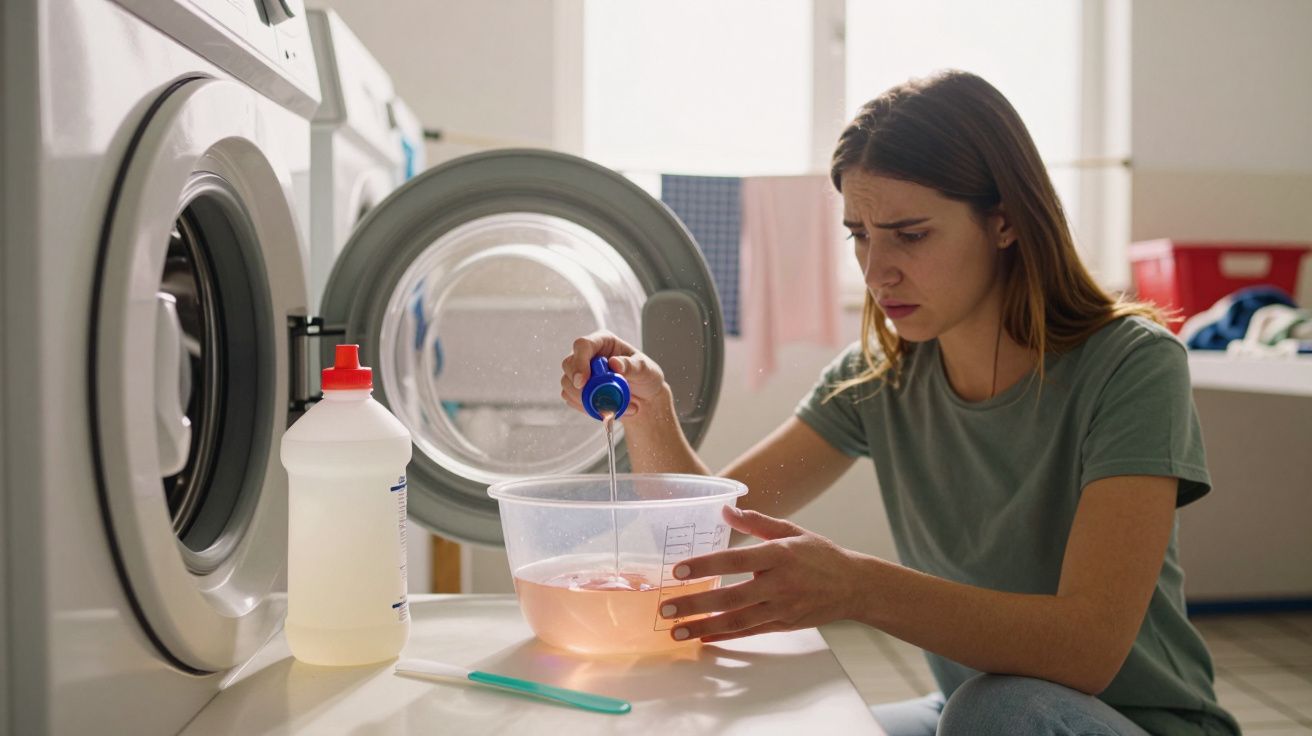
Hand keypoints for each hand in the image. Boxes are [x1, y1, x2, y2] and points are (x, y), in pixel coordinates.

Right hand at [559, 330, 667, 417]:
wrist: (644, 397)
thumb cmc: (645, 377)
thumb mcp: (645, 370)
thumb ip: (632, 366)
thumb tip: (614, 363)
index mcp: (603, 342)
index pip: (583, 345)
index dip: (579, 362)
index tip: (582, 382)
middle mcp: (588, 354)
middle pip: (569, 363)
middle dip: (576, 384)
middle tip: (592, 399)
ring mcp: (581, 371)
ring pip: (567, 383)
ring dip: (584, 400)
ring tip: (612, 408)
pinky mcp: (578, 388)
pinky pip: (571, 398)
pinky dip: (585, 407)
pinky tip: (603, 410)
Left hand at [659, 506, 864, 642]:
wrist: (854, 585)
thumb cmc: (819, 555)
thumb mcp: (791, 531)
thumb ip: (756, 522)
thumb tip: (724, 508)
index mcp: (779, 555)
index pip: (736, 561)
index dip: (705, 566)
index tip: (678, 571)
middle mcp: (780, 584)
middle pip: (731, 597)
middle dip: (696, 605)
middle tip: (666, 608)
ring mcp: (782, 608)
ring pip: (737, 621)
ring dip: (703, 627)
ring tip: (676, 631)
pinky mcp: (784, 625)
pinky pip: (750, 633)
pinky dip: (724, 636)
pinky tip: (702, 637)